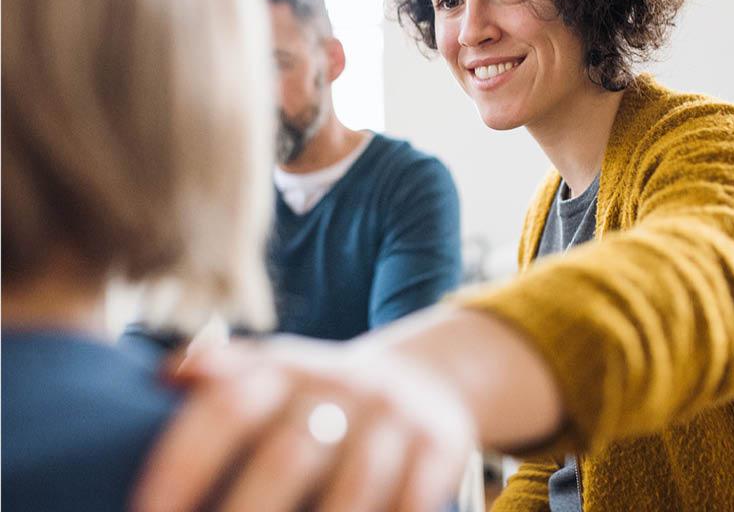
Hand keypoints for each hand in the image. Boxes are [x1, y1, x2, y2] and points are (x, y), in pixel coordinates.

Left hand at [132, 335, 475, 511]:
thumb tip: (162, 376)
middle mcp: (338, 383)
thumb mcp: (278, 372)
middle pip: (286, 455)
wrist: (419, 377)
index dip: (181, 465)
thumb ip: (224, 374)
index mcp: (285, 367)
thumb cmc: (323, 394)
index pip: (226, 407)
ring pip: (352, 493)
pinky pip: (412, 505)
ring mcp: (392, 414)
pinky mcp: (439, 443)